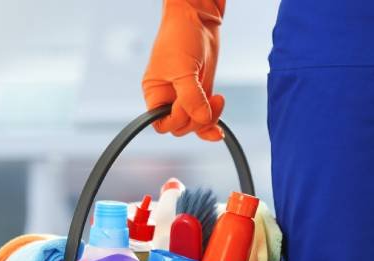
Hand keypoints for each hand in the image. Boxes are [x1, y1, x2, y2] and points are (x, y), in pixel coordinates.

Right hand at [142, 0, 225, 140]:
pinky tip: (218, 129)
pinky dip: (212, 123)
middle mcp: (168, 98)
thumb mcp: (184, 70)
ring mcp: (186, 96)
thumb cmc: (180, 37)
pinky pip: (204, 116)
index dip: (176, 119)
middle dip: (195, 118)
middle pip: (180, 126)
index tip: (188, 105)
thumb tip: (202, 119)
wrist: (198, 17)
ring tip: (218, 100)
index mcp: (155, 93)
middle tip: (208, 100)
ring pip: (194, 122)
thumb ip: (192, 98)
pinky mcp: (201, 92)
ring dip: (208, 118)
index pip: (160, 122)